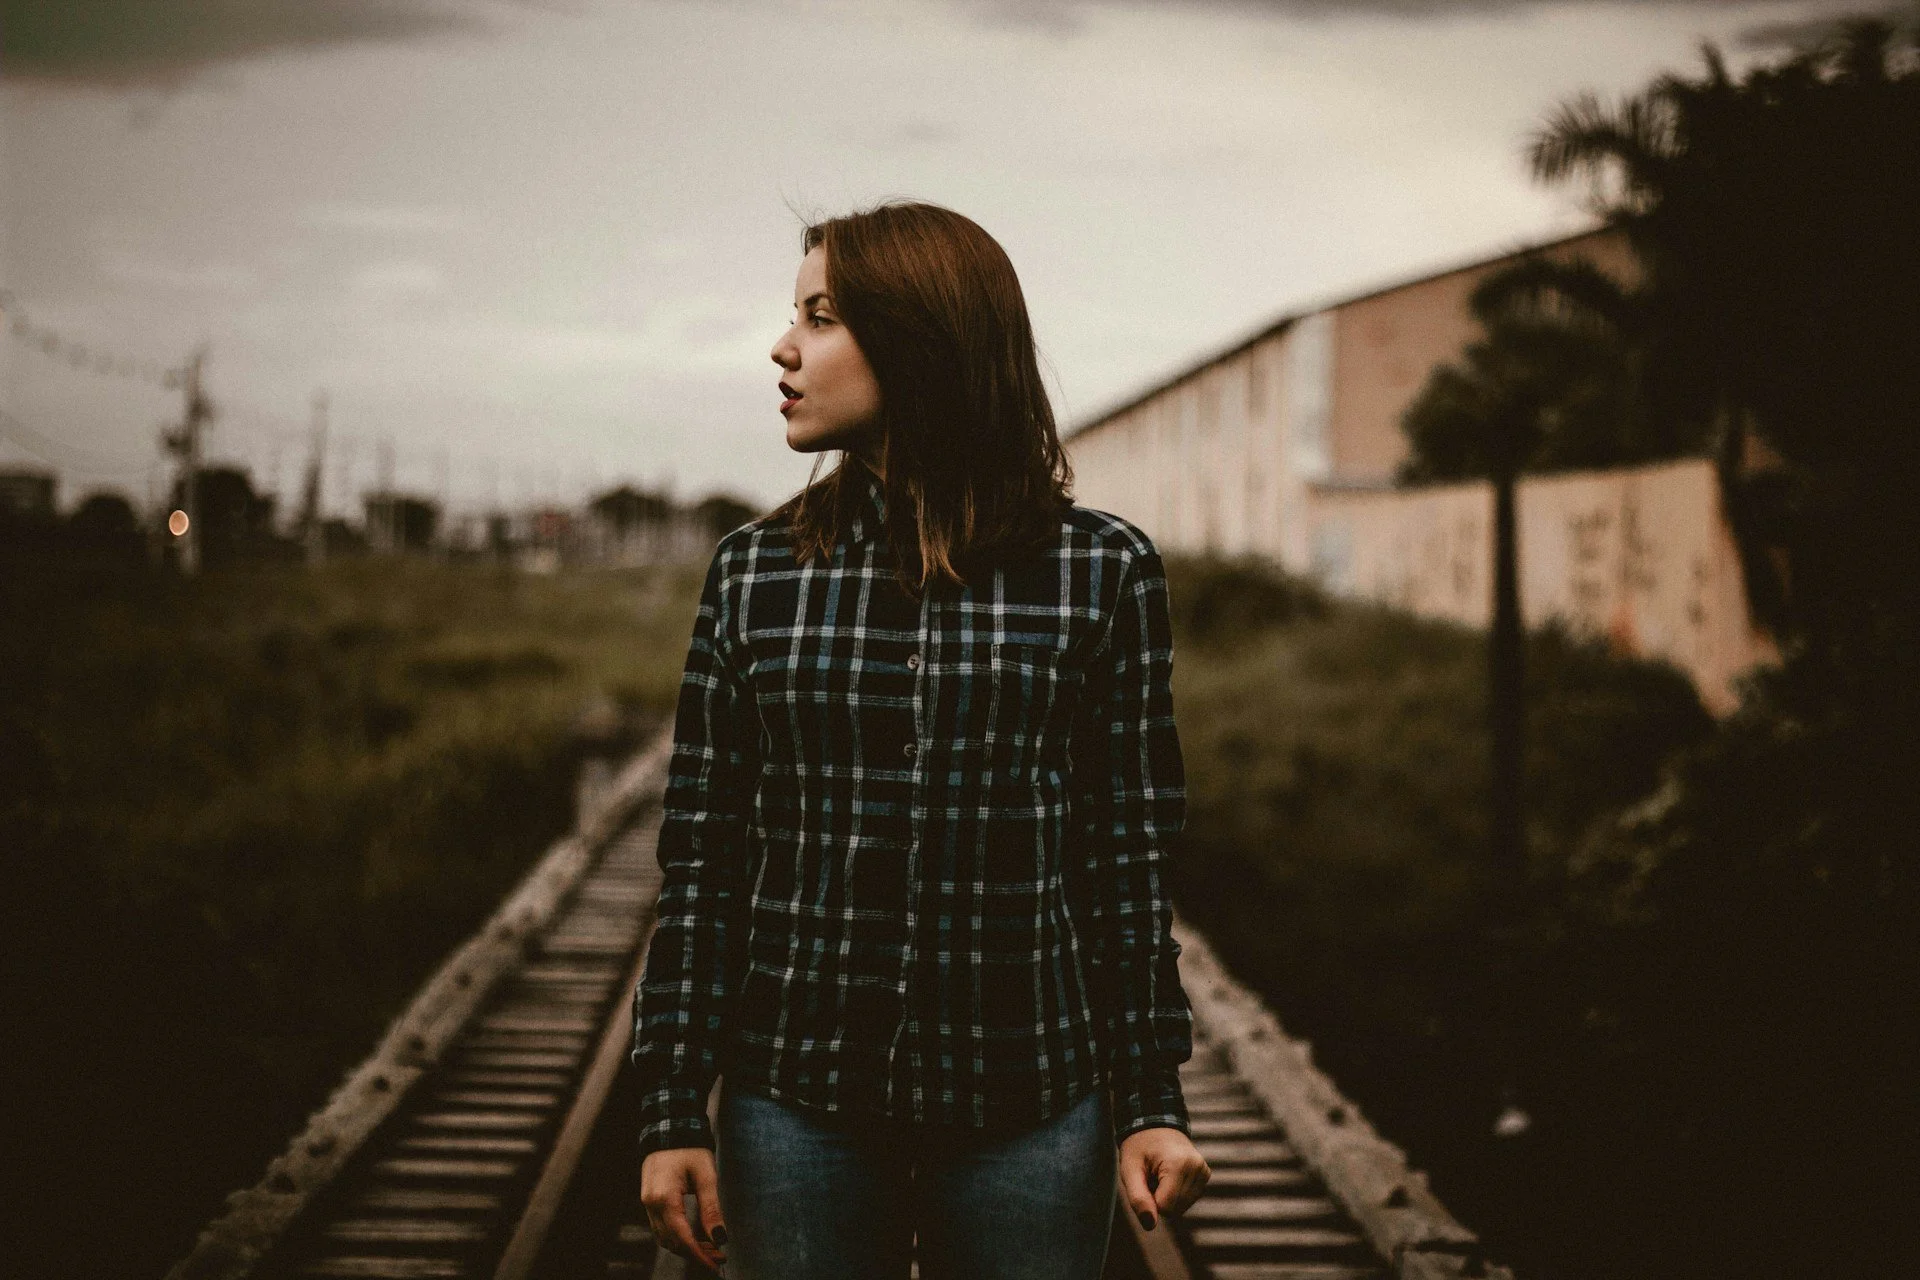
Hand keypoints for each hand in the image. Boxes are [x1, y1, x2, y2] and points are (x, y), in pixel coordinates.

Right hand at [640, 1146, 727, 1272]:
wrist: (669, 1128)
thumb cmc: (690, 1149)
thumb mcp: (706, 1176)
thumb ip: (712, 1209)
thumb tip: (720, 1238)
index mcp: (665, 1198)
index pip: (682, 1238)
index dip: (700, 1255)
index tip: (717, 1264)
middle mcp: (651, 1204)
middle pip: (672, 1242)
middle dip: (696, 1253)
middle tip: (719, 1256)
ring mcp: (647, 1203)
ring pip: (665, 1238)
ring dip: (687, 1247)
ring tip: (711, 1247)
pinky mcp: (649, 1201)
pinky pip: (661, 1228)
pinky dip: (678, 1237)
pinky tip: (696, 1236)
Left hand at [1118, 1126, 1210, 1231]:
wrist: (1154, 1123)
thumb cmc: (1138, 1147)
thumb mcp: (1129, 1170)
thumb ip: (1138, 1198)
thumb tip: (1150, 1225)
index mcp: (1179, 1164)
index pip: (1164, 1208)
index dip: (1149, 1199)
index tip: (1144, 1178)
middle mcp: (1197, 1168)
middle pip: (1174, 1210)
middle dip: (1158, 1198)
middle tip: (1151, 1174)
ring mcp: (1204, 1171)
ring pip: (1182, 1208)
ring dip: (1167, 1196)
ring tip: (1160, 1173)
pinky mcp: (1206, 1175)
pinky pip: (1188, 1200)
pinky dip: (1176, 1193)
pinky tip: (1170, 1174)